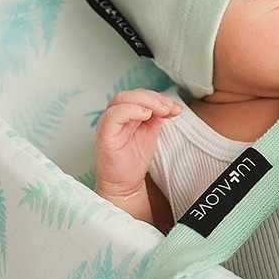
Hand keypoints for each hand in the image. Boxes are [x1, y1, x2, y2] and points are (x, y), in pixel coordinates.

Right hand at [95, 89, 181, 204]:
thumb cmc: (134, 160)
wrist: (125, 184)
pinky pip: (113, 115)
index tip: (175, 107)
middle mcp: (115, 115)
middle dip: (154, 98)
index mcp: (125, 113)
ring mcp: (108, 123)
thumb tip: (170, 104)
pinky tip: (146, 115)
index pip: (139, 95)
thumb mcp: (151, 132)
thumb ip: (157, 116)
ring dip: (146, 101)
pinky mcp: (104, 134)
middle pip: (130, 94)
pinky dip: (131, 110)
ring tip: (163, 110)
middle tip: (169, 108)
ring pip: (122, 99)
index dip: (158, 97)